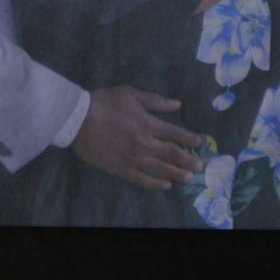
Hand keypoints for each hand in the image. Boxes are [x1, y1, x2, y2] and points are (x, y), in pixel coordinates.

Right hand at [73, 87, 202, 189]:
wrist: (79, 120)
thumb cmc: (105, 103)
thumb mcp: (131, 94)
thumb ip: (155, 101)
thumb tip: (177, 104)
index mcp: (148, 124)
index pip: (175, 133)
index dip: (189, 138)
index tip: (199, 143)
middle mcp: (145, 143)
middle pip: (172, 154)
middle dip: (188, 161)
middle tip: (200, 167)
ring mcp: (134, 158)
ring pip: (161, 169)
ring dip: (177, 174)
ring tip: (190, 178)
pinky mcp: (122, 169)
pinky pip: (143, 179)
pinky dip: (156, 184)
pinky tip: (166, 186)